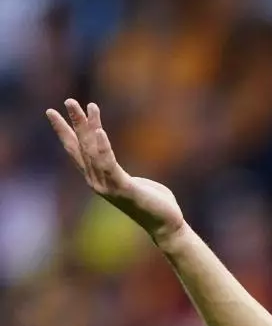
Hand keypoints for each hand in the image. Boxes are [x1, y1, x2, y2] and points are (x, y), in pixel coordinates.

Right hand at [46, 99, 185, 244]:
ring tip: (89, 107)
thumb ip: (118, 172)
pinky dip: (103, 148)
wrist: (166, 224)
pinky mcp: (123, 188)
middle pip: (82, 146)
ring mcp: (108, 186)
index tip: (52, 112)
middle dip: (75, 123)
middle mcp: (97, 181)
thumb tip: (114, 164)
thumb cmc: (153, 202)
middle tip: (69, 101)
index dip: (63, 131)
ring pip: (93, 152)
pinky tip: (101, 131)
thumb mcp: (132, 182)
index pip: (75, 151)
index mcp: (98, 178)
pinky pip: (109, 164)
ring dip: (90, 128)